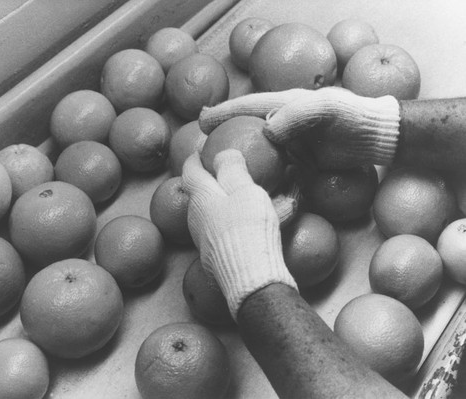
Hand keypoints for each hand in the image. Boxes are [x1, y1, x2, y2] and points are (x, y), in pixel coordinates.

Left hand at [182, 149, 297, 318]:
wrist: (250, 277)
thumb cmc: (248, 227)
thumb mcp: (244, 189)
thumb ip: (231, 167)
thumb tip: (222, 154)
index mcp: (201, 197)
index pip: (190, 170)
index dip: (195, 157)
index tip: (201, 148)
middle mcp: (196, 218)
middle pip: (200, 193)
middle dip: (213, 181)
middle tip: (228, 172)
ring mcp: (204, 240)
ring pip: (215, 214)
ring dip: (229, 203)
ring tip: (252, 198)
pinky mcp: (214, 258)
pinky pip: (225, 232)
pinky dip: (238, 223)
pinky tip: (256, 224)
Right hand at [199, 87, 400, 168]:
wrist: (376, 136)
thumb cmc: (354, 118)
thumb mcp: (328, 109)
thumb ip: (298, 115)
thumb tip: (268, 130)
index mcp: (286, 104)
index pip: (249, 106)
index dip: (224, 112)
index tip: (202, 120)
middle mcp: (284, 121)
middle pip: (247, 127)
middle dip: (224, 134)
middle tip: (200, 147)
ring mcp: (291, 140)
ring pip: (258, 148)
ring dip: (239, 156)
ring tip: (218, 167)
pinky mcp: (300, 158)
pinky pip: (275, 165)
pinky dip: (260, 172)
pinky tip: (249, 184)